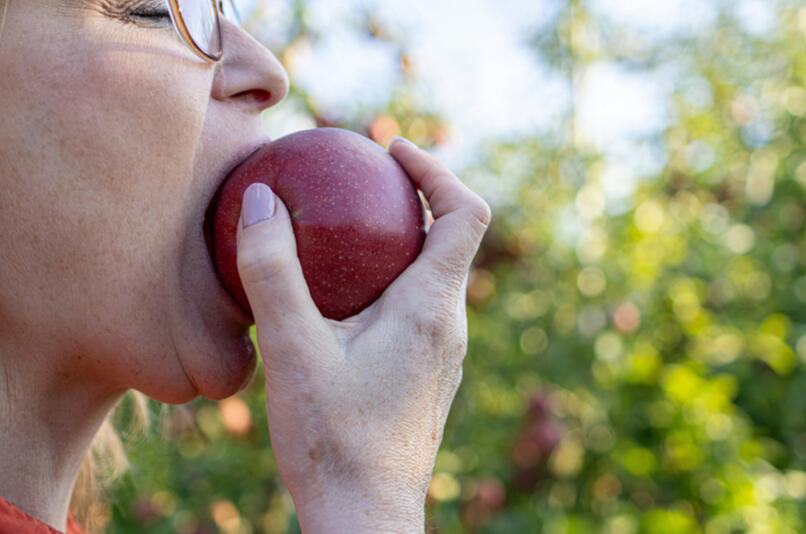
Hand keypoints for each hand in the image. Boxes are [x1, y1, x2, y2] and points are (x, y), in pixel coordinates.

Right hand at [234, 137, 490, 532]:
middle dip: (412, 199)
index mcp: (432, 307)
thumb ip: (273, 271)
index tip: (392, 150)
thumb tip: (264, 200)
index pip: (464, 213)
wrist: (364, 516)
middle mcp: (450, 326)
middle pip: (450, 239)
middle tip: (359, 181)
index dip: (436, 170)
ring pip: (433, 276)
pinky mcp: (427, 374)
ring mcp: (442, 353)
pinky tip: (339, 300)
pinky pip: (418, 309)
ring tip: (344, 233)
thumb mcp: (291, 349)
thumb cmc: (333, 439)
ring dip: (398, 243)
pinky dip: (389, 282)